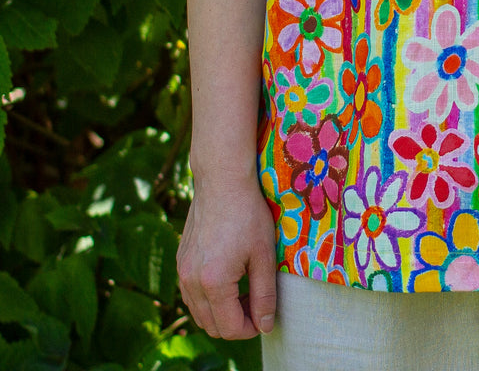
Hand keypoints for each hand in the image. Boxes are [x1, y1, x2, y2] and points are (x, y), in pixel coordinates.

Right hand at [176, 174, 277, 338]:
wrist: (222, 181)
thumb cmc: (248, 214)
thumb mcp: (264, 254)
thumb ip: (264, 294)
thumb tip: (265, 326)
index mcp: (213, 283)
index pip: (229, 328)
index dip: (250, 329)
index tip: (265, 317)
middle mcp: (190, 282)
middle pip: (211, 326)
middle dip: (236, 322)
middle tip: (257, 303)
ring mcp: (182, 271)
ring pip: (198, 313)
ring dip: (221, 312)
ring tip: (245, 291)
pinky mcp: (180, 261)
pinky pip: (191, 294)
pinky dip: (208, 298)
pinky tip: (229, 278)